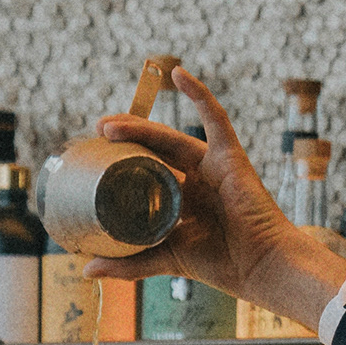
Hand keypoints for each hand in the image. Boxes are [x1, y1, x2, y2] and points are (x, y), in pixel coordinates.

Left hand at [80, 69, 345, 333]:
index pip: (147, 171)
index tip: (94, 154)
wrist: (259, 265)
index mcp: (183, 200)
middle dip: (125, 137)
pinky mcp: (230, 155)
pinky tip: (178, 74)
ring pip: (169, 136)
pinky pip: (215, 117)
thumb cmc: (221, 265)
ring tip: (108, 126)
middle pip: (153, 149)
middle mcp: (196, 179)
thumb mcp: (165, 259)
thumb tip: (86, 270)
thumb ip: (128, 263)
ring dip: (139, 126)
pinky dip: (199, 94)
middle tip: (96, 132)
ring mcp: (212, 165)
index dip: (122, 159)